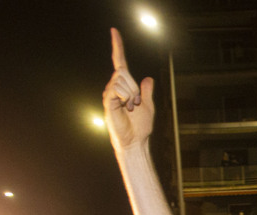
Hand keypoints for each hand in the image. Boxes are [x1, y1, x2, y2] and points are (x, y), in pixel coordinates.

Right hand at [103, 28, 154, 152]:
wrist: (135, 140)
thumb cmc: (140, 127)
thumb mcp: (148, 106)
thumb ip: (147, 92)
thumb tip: (148, 79)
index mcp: (124, 87)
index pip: (119, 63)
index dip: (117, 47)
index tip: (114, 31)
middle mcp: (114, 87)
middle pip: (123, 71)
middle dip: (134, 86)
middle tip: (137, 102)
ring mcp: (109, 93)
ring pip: (121, 79)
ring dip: (131, 93)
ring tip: (131, 107)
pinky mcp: (107, 101)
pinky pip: (116, 88)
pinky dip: (125, 96)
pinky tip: (126, 106)